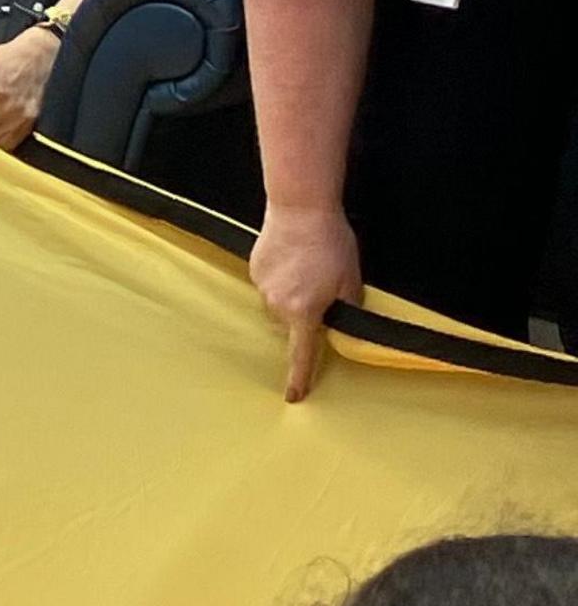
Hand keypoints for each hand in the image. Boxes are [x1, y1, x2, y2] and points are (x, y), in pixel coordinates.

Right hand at [251, 202, 364, 403]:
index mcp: (304, 312)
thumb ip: (346, 310)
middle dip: (305, 314)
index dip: (299, 377)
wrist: (300, 208)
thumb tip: (339, 325)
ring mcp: (262, 287)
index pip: (302, 353)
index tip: (294, 396)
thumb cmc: (330, 243)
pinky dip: (281, 277)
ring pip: (278, 304)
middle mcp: (277, 305)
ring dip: (292, 295)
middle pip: (291, 323)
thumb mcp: (351, 280)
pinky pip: (268, 285)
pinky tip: (293, 257)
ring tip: (307, 267)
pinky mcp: (254, 269)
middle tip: (322, 288)